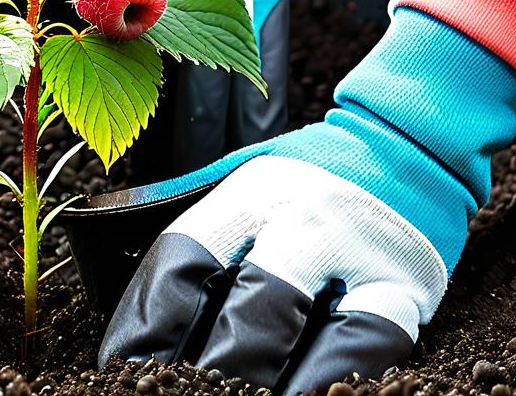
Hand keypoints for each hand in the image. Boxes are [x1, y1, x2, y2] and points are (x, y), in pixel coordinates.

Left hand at [100, 8, 515, 392]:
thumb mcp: (242, 177)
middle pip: (240, 310)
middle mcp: (298, 218)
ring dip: (255, 382)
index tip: (125, 372)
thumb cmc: (308, 175)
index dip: (146, 329)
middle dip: (203, 373)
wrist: (404, 143)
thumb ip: (194, 220)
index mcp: (246, 193)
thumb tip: (111, 261)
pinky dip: (331, 380)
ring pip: (295, 327)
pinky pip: (366, 344)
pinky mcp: (404, 284)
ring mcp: (354, 251)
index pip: (181, 264)